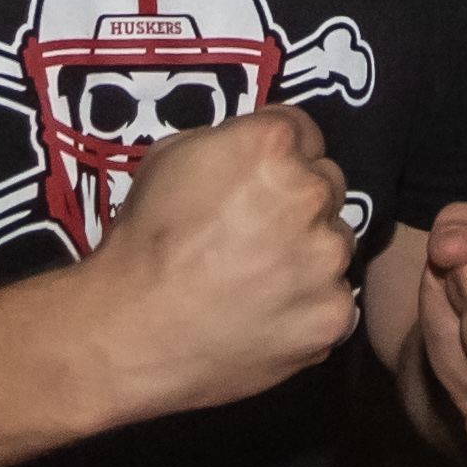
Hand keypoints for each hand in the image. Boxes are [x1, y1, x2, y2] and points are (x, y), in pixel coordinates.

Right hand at [86, 105, 357, 421]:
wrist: (131, 332)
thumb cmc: (142, 242)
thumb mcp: (169, 158)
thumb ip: (228, 143)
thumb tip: (252, 154)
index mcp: (272, 145)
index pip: (304, 133)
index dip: (279, 157)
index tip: (258, 183)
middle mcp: (311, 193)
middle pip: (327, 186)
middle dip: (298, 204)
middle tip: (255, 235)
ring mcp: (329, 258)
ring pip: (335, 245)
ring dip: (308, 256)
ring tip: (257, 282)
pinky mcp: (334, 314)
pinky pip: (333, 301)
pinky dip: (307, 308)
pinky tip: (266, 318)